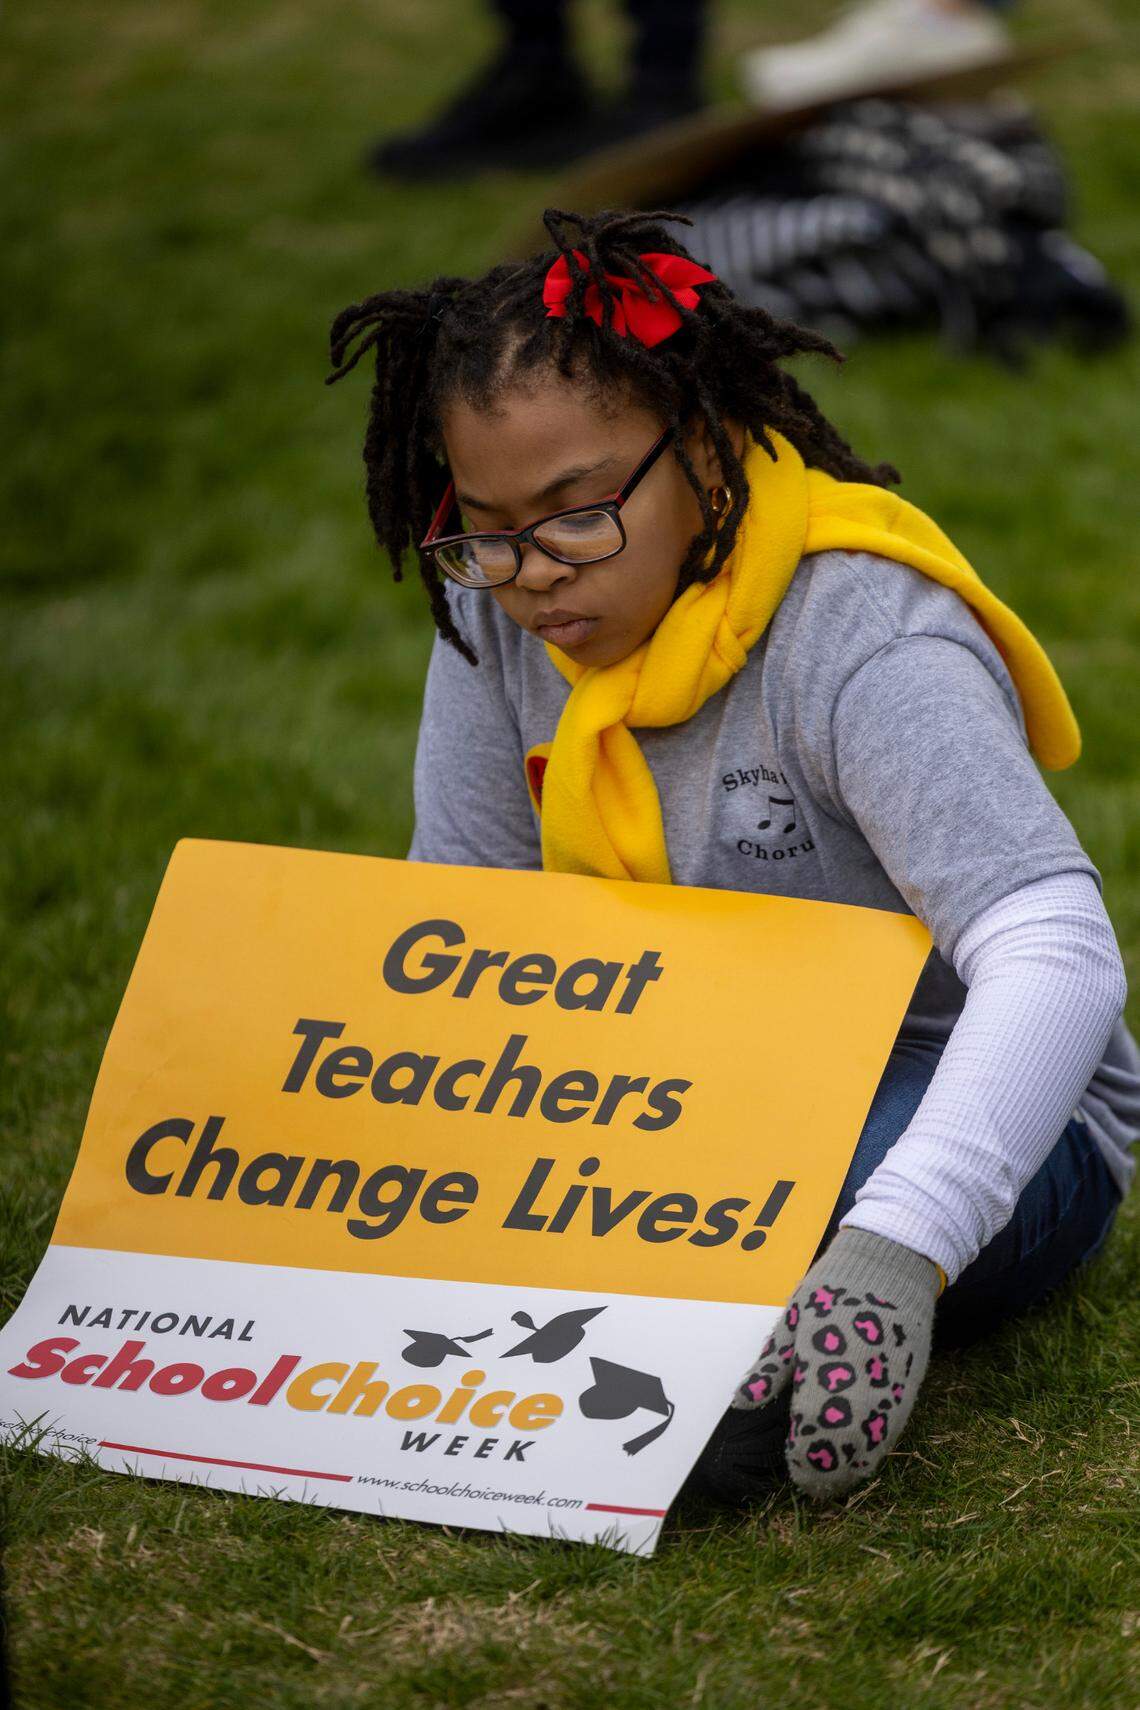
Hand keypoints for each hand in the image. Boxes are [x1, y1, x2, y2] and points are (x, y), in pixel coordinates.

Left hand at [733, 1227, 939, 1499]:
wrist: (889, 1262)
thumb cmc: (830, 1289)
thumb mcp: (792, 1320)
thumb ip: (770, 1366)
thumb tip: (742, 1400)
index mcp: (823, 1358)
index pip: (813, 1424)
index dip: (805, 1454)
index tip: (794, 1469)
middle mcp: (859, 1375)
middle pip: (845, 1440)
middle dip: (828, 1468)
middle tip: (811, 1485)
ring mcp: (889, 1380)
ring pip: (874, 1438)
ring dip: (854, 1464)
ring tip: (835, 1481)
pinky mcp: (910, 1379)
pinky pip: (895, 1424)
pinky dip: (878, 1446)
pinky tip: (863, 1456)